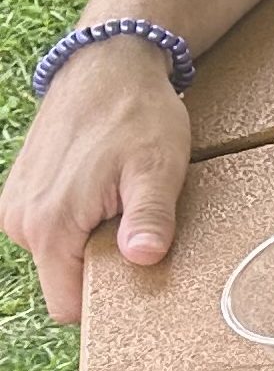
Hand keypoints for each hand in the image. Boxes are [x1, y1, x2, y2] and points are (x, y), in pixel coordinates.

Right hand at [1, 39, 194, 324]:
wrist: (107, 65)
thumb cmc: (137, 114)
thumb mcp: (158, 166)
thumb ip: (150, 217)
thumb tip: (143, 259)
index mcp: (51, 226)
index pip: (69, 305)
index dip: (107, 300)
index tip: (139, 277)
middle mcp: (22, 223)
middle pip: (66, 279)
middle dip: (103, 267)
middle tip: (139, 229)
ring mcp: (17, 208)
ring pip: (61, 255)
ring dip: (93, 241)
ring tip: (123, 203)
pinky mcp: (22, 194)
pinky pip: (53, 230)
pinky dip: (80, 223)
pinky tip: (106, 193)